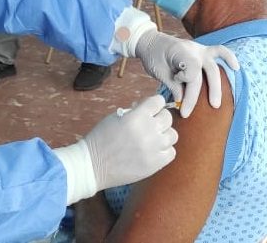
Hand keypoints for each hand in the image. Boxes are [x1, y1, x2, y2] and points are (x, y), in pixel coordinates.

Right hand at [53, 95, 177, 204]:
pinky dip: (164, 150)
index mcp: (136, 117)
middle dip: (159, 117)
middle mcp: (148, 131)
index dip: (154, 103)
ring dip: (163, 134)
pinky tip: (154, 150)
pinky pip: (171, 152)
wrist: (94, 165)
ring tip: (153, 137)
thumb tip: (148, 110)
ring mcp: (154, 149)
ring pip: (173, 135)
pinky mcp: (155, 164)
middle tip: (150, 123)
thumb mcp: (115, 117)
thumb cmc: (101, 139)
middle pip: (167, 117)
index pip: (158, 101)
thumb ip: (134, 112)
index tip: (151, 107)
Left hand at [134, 32, 238, 117]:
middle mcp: (193, 49)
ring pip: (214, 68)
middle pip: (202, 74)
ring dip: (215, 87)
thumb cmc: (153, 56)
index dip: (184, 79)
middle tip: (186, 113)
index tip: (175, 81)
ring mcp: (200, 50)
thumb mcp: (158, 70)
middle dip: (196, 95)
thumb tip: (182, 100)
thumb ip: (172, 84)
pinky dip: (229, 58)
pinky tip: (235, 68)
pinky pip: (220, 52)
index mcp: (180, 51)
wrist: (150, 41)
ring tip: (215, 104)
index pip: (191, 69)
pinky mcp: (204, 51)